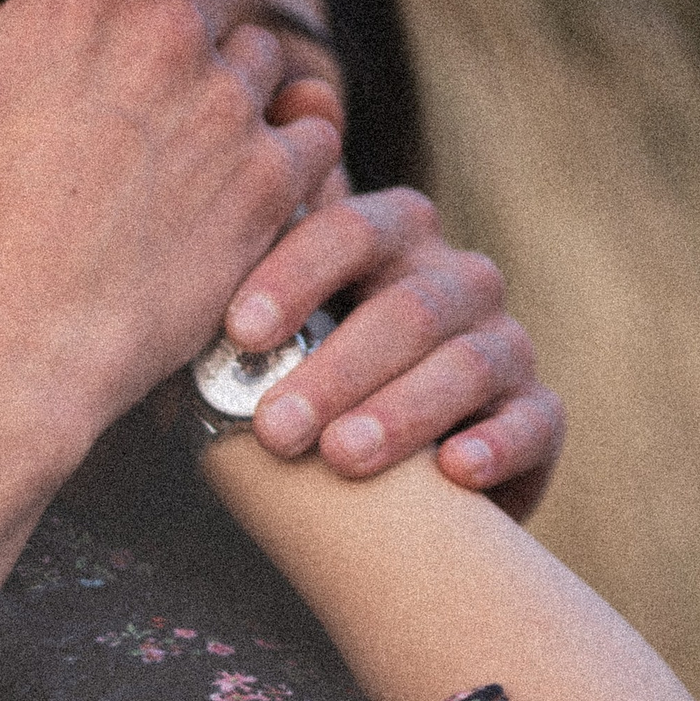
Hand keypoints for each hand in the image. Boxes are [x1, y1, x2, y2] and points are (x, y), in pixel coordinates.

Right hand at [0, 0, 341, 577]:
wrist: (4, 351)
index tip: (102, 41)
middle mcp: (167, 30)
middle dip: (184, 28)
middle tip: (149, 92)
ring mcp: (228, 105)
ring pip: (263, 55)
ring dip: (235, 84)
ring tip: (194, 141)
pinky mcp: (270, 182)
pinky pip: (314, 130)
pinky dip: (290, 146)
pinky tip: (250, 175)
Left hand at [223, 186, 564, 517]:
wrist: (395, 471)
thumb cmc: (309, 383)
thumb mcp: (272, 337)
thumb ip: (235, 304)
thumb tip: (159, 289)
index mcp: (388, 236)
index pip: (347, 229)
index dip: (295, 275)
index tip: (239, 334)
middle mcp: (456, 278)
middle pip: (406, 307)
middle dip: (336, 369)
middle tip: (274, 428)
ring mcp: (505, 342)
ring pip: (466, 363)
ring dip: (402, 411)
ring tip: (342, 457)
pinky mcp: (539, 413)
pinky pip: (532, 421)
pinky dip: (495, 444)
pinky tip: (453, 471)